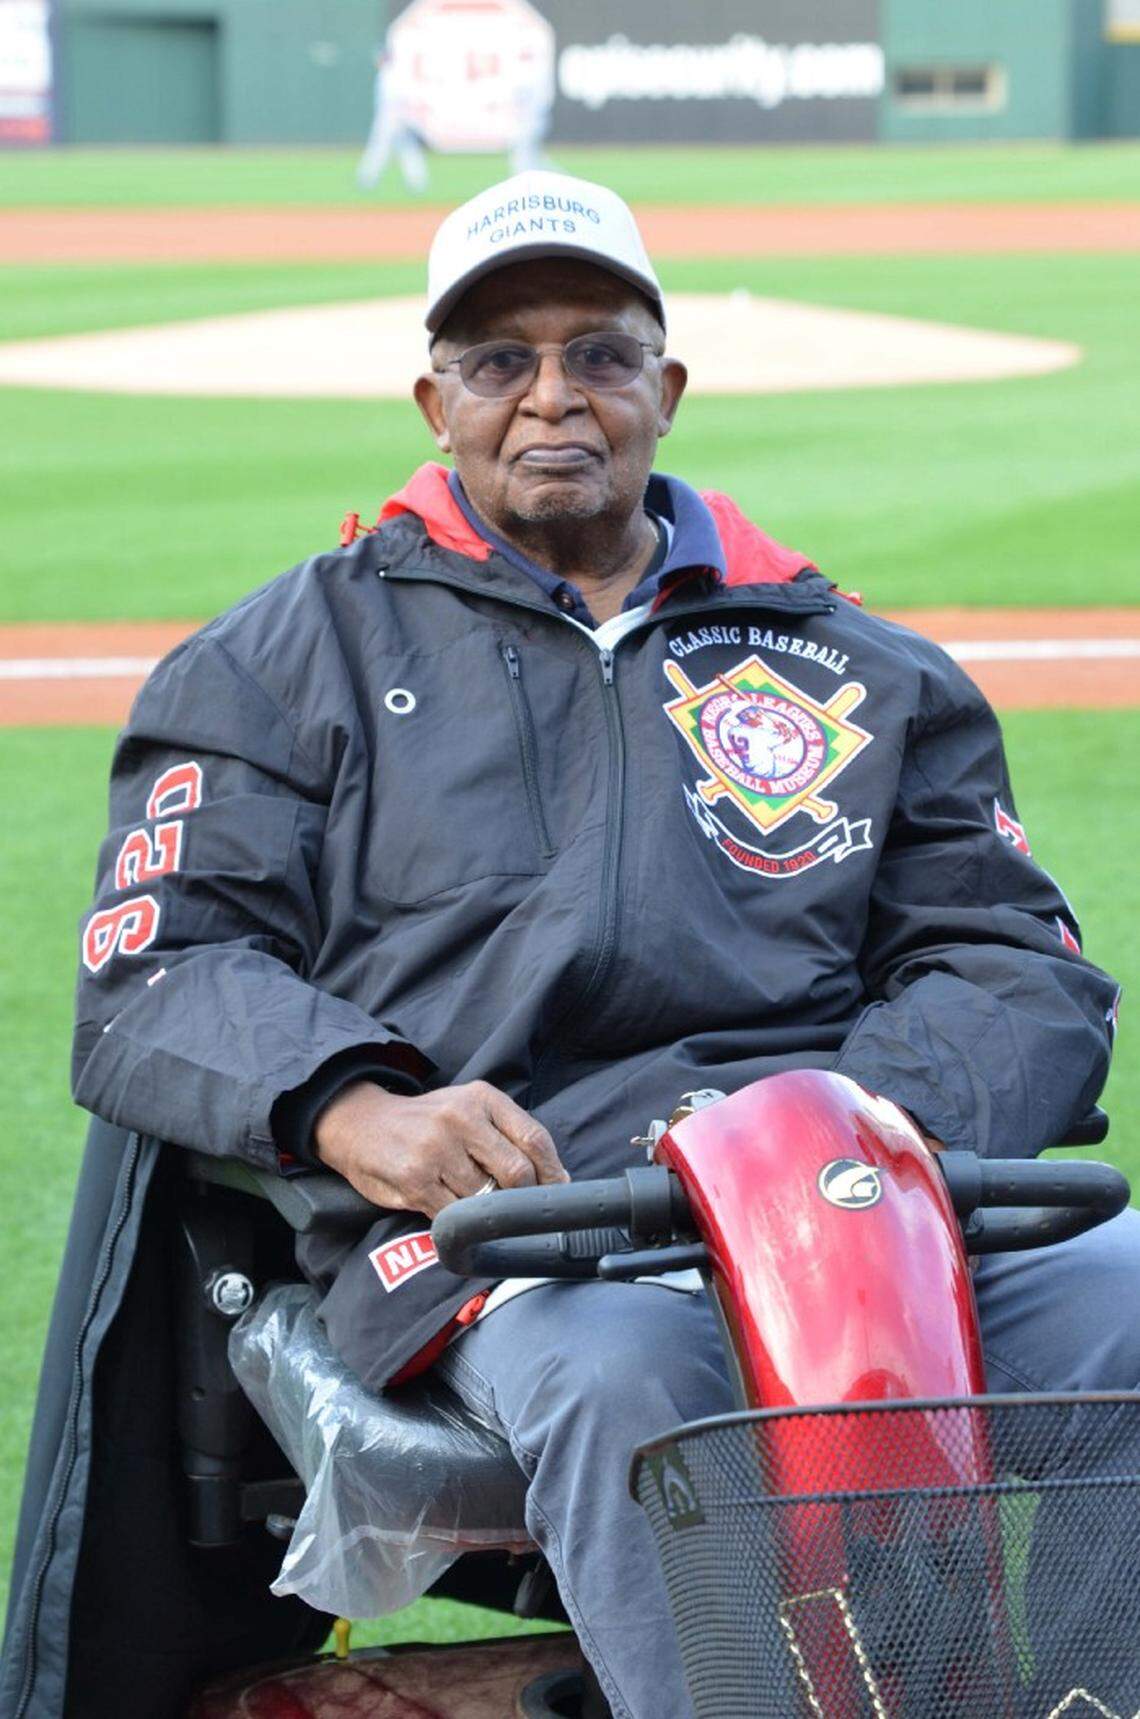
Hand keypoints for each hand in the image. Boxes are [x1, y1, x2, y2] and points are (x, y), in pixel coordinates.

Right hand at [313, 1078, 568, 1216]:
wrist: (360, 1124)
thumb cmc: (426, 1123)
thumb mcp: (468, 1109)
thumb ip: (509, 1136)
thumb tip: (557, 1179)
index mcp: (482, 1098)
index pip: (535, 1138)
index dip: (552, 1173)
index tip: (555, 1193)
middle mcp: (461, 1118)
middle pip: (517, 1172)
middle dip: (522, 1198)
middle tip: (517, 1208)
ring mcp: (436, 1149)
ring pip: (486, 1199)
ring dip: (486, 1212)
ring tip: (474, 1205)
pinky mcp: (415, 1179)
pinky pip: (455, 1215)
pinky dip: (461, 1223)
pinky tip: (453, 1213)